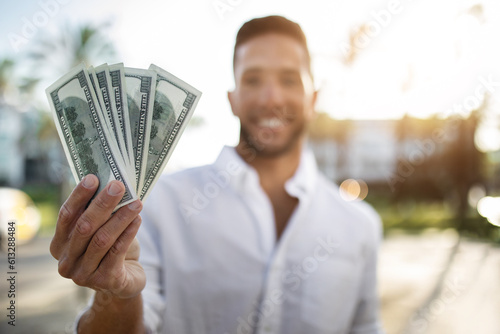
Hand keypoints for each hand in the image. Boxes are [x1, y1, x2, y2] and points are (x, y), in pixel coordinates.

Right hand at [50, 174, 145, 299]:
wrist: (125, 281)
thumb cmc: (110, 249)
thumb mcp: (99, 231)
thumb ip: (98, 213)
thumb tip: (109, 183)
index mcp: (59, 245)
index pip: (66, 216)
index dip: (79, 196)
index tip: (93, 177)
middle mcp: (66, 261)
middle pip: (84, 226)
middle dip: (102, 204)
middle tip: (118, 186)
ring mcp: (83, 274)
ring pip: (102, 239)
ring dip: (121, 217)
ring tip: (136, 202)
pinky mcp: (105, 281)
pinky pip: (117, 252)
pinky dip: (128, 233)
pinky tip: (137, 219)